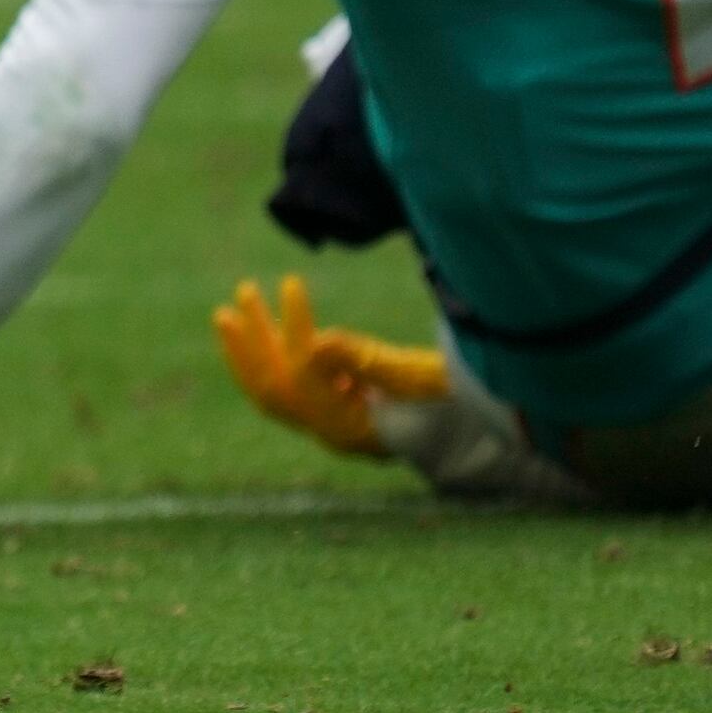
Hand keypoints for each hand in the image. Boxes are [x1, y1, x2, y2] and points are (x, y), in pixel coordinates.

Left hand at [211, 274, 448, 459]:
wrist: (482, 427)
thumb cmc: (458, 401)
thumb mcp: (418, 377)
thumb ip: (368, 361)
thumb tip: (317, 341)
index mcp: (350, 429)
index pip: (305, 375)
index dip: (295, 328)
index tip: (292, 282)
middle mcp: (333, 430)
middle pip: (274, 391)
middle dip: (250, 347)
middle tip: (229, 305)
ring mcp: (332, 421)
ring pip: (277, 386)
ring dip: (256, 344)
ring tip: (240, 298)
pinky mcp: (337, 407)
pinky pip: (290, 381)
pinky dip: (274, 351)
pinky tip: (266, 320)